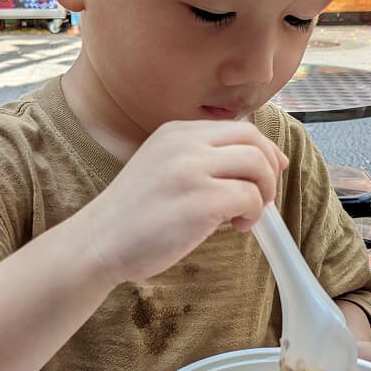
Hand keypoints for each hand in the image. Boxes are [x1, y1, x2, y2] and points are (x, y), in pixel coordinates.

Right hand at [83, 119, 287, 284]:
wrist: (98, 242)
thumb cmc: (132, 216)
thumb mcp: (161, 168)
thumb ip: (198, 160)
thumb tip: (254, 166)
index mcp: (175, 132)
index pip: (238, 128)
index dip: (263, 150)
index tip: (271, 171)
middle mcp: (184, 143)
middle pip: (253, 140)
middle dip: (269, 170)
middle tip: (262, 198)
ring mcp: (192, 170)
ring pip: (257, 165)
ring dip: (263, 191)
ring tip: (246, 214)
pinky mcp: (200, 201)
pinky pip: (249, 197)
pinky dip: (252, 213)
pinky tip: (235, 226)